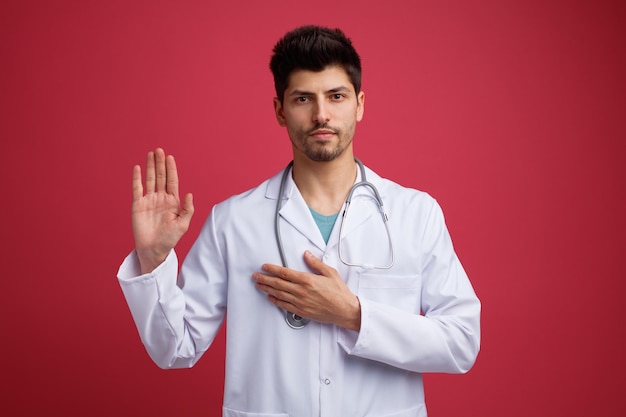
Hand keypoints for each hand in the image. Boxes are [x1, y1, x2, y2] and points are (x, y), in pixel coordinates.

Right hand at [132, 148, 193, 273]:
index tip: (170, 157)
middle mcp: (161, 198)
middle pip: (160, 177)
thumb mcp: (183, 225)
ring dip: (150, 167)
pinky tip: (138, 168)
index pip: (172, 181)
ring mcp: (149, 200)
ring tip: (151, 154)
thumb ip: (188, 209)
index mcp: (173, 202)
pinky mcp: (138, 205)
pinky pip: (137, 189)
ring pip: (150, 180)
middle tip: (160, 150)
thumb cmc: (170, 239)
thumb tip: (190, 193)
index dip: (171, 169)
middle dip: (160, 164)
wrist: (154, 249)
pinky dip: (137, 178)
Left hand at [253, 251, 360, 330]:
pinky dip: (275, 301)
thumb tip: (307, 255)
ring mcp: (300, 302)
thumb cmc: (339, 293)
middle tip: (256, 276)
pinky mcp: (301, 311)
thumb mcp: (330, 273)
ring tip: (259, 285)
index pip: (285, 273)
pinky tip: (270, 297)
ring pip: (279, 294)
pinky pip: (284, 305)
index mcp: (307, 280)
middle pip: (278, 284)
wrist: (344, 310)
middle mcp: (301, 291)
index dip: (272, 269)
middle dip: (265, 279)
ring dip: (267, 289)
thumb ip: (316, 263)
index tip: (265, 267)